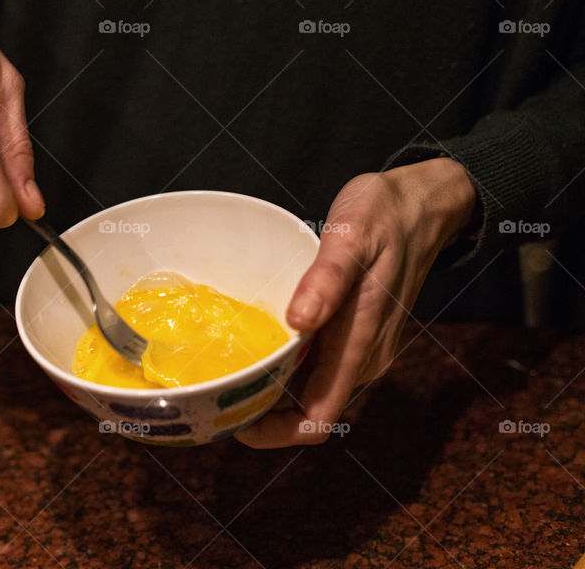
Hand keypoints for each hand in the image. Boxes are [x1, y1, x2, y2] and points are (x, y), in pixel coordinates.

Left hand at [235, 157, 476, 447]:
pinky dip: (282, 369)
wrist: (423, 204)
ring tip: (225, 371)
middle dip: (260, 415)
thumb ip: (328, 279)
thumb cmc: (385, 214)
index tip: (230, 419)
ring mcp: (360, 350)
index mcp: (360, 343)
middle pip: (307, 412)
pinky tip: (254, 346)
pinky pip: (315, 369)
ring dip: (268, 394)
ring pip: (309, 392)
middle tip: (212, 391)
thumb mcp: (352, 234)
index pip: (318, 417)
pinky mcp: (354, 337)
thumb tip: (298, 321)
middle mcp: (362, 358)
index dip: (274, 432)